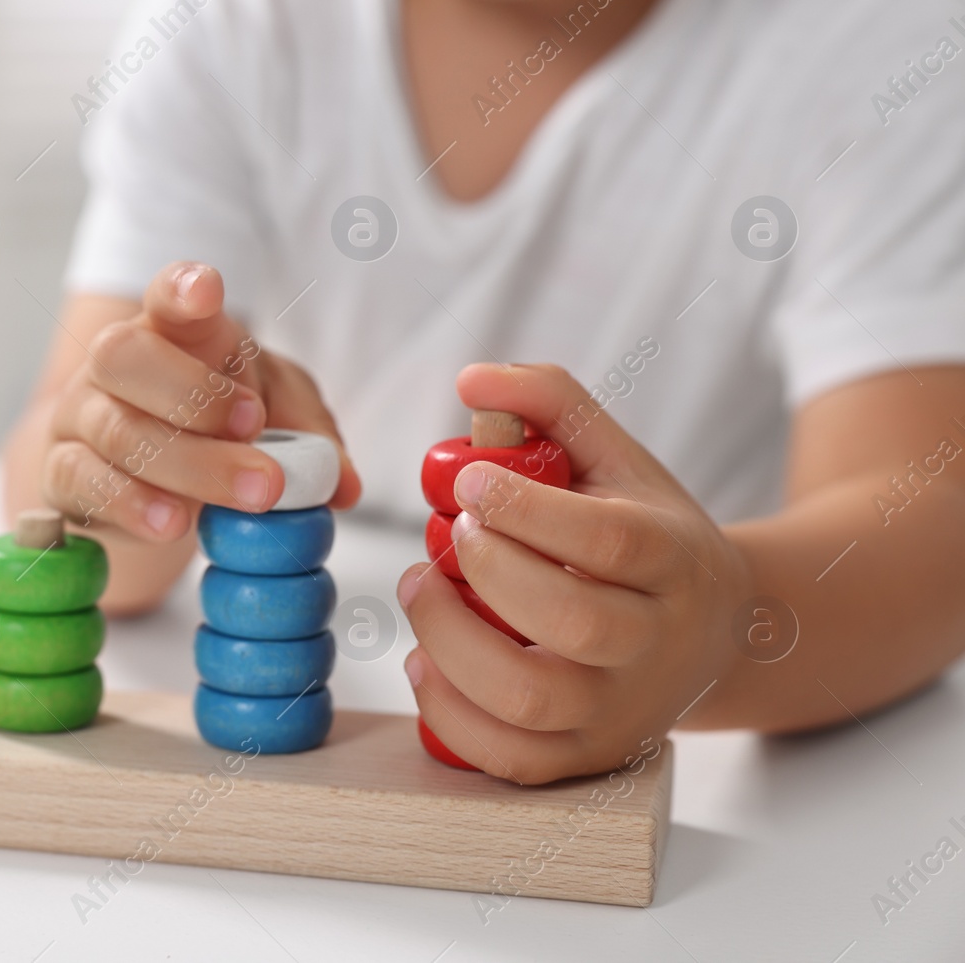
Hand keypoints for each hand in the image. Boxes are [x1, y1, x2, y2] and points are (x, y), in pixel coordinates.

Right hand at [43, 261, 360, 538]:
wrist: (134, 474)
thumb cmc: (209, 427)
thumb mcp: (273, 415)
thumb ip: (310, 437)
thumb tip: (344, 485)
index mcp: (171, 329)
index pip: (167, 293)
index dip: (182, 288)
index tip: (206, 291)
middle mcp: (115, 362)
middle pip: (124, 355)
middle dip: (191, 394)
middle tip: (254, 427)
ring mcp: (81, 415)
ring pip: (116, 429)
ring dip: (188, 464)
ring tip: (248, 495)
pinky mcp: (63, 472)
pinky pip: (84, 482)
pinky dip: (132, 504)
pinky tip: (174, 523)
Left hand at [398, 363, 749, 782]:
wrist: (714, 634)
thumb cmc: (644, 534)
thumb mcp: (615, 457)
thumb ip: (549, 401)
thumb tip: (471, 378)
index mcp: (676, 559)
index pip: (607, 541)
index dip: (524, 509)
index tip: (467, 482)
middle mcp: (660, 643)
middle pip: (573, 622)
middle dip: (488, 573)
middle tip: (446, 538)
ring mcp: (623, 710)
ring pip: (531, 699)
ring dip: (451, 642)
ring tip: (421, 588)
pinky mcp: (585, 757)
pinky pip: (508, 757)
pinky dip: (448, 712)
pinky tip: (425, 659)